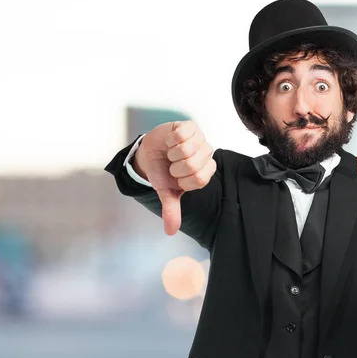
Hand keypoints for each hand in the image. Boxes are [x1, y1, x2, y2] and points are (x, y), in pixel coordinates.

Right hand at [135, 120, 215, 234]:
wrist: (150, 153)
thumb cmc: (162, 171)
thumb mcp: (166, 192)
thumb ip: (171, 210)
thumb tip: (170, 231)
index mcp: (205, 172)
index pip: (199, 179)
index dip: (183, 180)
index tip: (176, 178)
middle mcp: (206, 155)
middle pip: (193, 165)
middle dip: (176, 167)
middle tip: (172, 164)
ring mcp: (200, 139)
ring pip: (187, 150)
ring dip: (172, 153)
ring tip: (171, 153)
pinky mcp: (190, 126)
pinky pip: (181, 135)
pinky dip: (170, 140)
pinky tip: (170, 142)